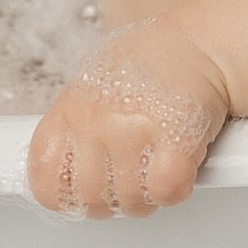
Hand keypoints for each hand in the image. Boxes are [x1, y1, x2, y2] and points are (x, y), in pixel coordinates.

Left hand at [27, 19, 230, 218]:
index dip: (61, 194)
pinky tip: (177, 172)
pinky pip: (165, 191)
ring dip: (145, 200)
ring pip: (130, 200)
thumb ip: (77, 121)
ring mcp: (135, 129)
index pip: (45, 172)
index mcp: (73, 104)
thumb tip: (64, 165)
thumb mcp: (97, 79)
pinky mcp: (176, 139)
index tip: (76, 195)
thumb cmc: (152, 61)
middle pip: (88, 196)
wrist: (203, 43)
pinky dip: (173, 191)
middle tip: (125, 189)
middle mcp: (98, 118)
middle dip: (109, 204)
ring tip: (153, 178)